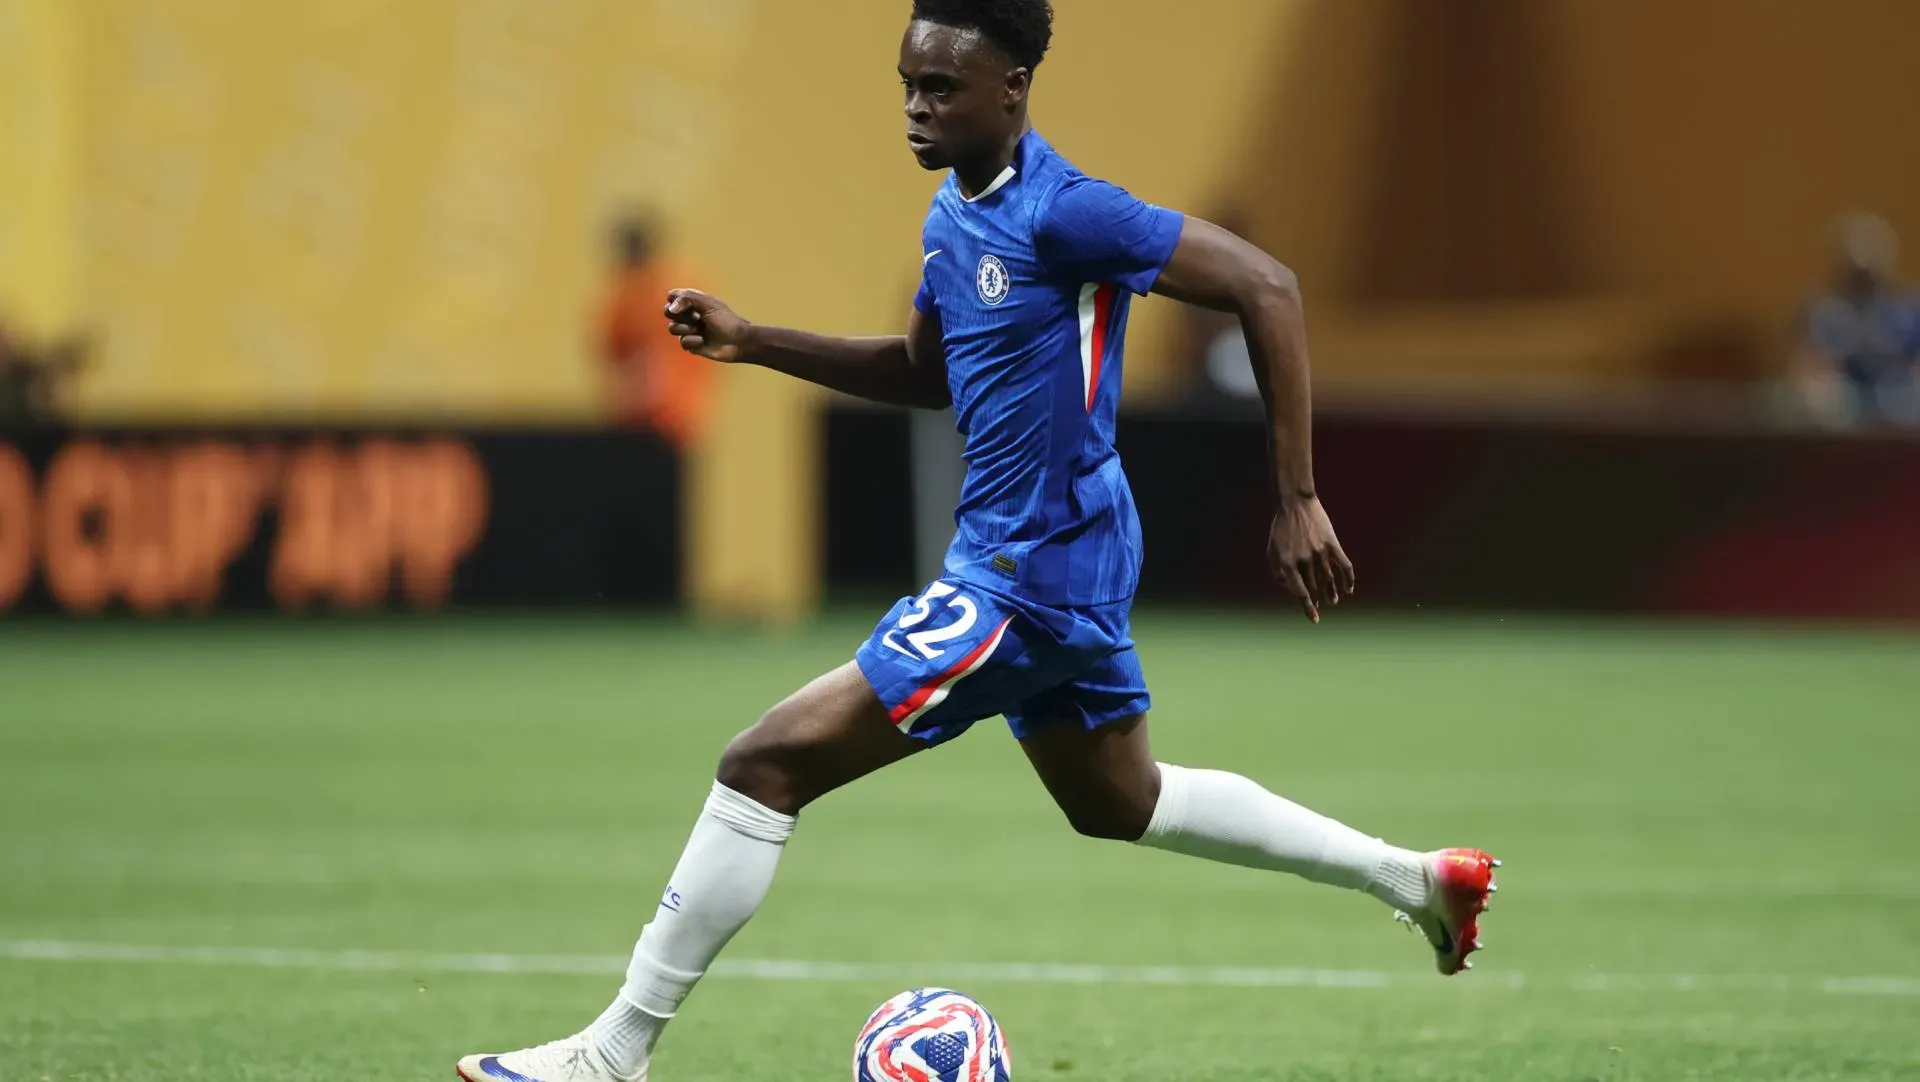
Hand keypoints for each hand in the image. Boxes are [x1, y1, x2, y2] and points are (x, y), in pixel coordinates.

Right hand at [664, 288, 751, 362]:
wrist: (738, 342)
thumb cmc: (726, 320)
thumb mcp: (708, 304)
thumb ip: (688, 299)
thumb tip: (671, 308)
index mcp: (694, 301)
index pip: (672, 296)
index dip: (675, 300)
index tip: (687, 303)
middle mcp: (689, 314)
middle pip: (668, 311)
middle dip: (681, 315)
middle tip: (696, 318)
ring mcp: (689, 329)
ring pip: (672, 328)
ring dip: (686, 328)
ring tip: (700, 330)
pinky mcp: (691, 344)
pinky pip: (682, 342)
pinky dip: (692, 341)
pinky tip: (703, 341)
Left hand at [1267, 496, 1355, 622]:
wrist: (1295, 503)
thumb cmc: (1281, 529)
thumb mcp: (1272, 551)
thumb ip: (1278, 572)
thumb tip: (1290, 587)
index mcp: (1287, 563)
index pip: (1300, 592)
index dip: (1308, 607)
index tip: (1315, 619)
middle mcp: (1304, 560)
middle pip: (1314, 586)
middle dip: (1318, 599)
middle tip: (1321, 604)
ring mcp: (1319, 552)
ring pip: (1329, 579)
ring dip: (1332, 592)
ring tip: (1333, 600)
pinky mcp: (1332, 544)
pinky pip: (1344, 566)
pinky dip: (1348, 579)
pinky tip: (1348, 588)